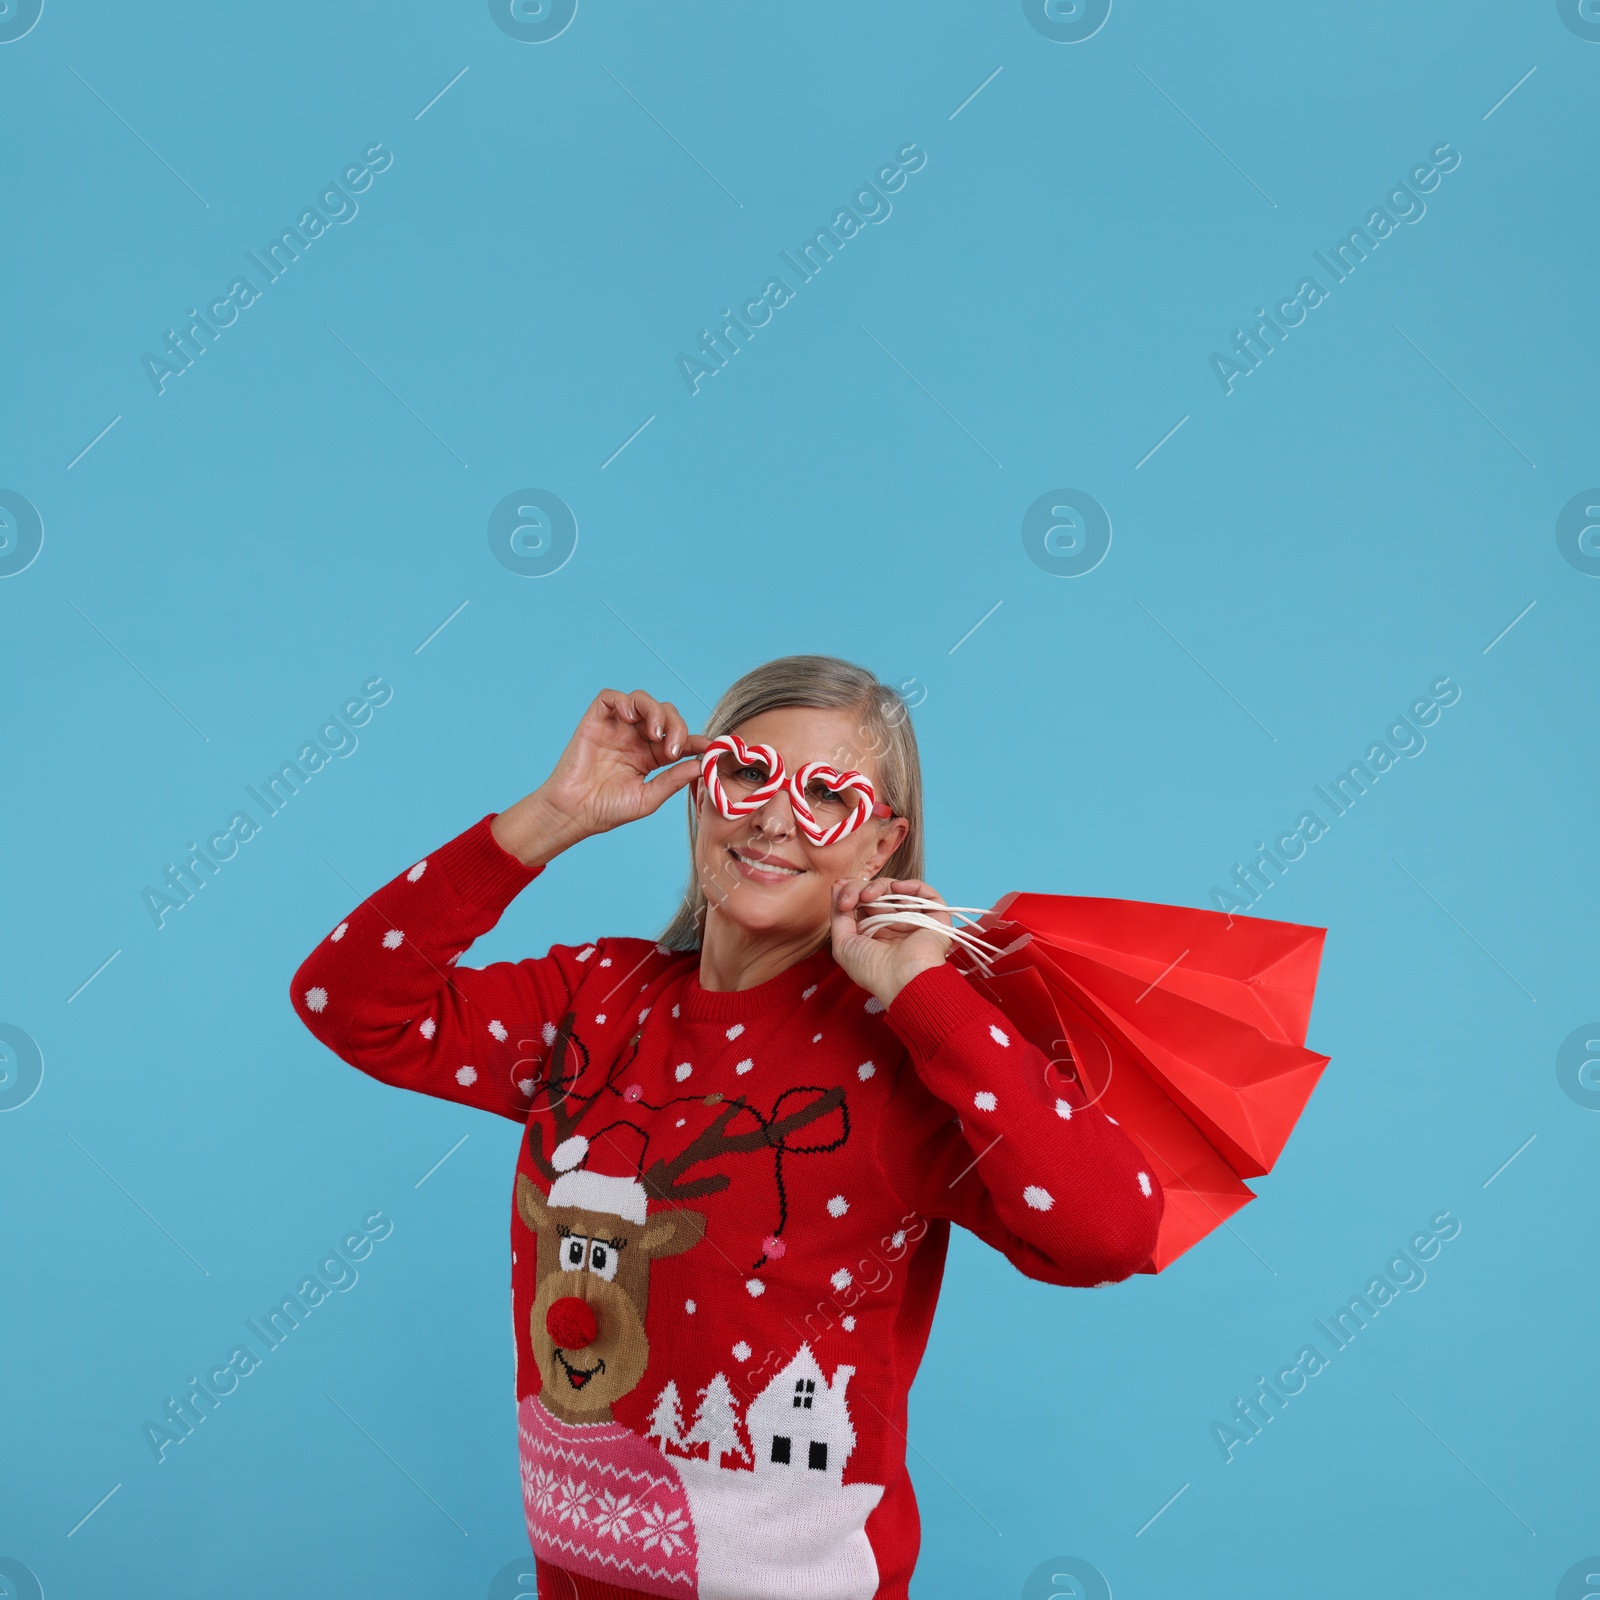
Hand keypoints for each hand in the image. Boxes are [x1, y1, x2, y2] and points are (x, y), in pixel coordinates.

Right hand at [492, 689, 708, 866]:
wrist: (574, 814)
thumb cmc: (607, 810)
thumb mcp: (648, 798)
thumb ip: (673, 779)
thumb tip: (701, 764)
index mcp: (651, 757)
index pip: (679, 739)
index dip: (697, 740)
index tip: (712, 747)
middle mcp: (636, 738)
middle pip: (666, 714)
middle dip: (676, 726)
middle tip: (672, 748)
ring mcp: (616, 728)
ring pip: (642, 700)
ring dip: (655, 711)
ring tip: (655, 733)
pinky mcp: (595, 721)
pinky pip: (611, 697)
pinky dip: (625, 700)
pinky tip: (631, 718)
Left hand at [830, 877, 951, 1008]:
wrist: (902, 981)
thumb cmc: (871, 970)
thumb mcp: (843, 944)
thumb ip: (838, 916)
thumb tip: (838, 886)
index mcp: (875, 933)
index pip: (863, 903)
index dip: (851, 894)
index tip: (843, 900)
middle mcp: (894, 925)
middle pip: (878, 893)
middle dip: (861, 889)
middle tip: (853, 899)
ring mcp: (915, 921)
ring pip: (898, 891)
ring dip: (880, 886)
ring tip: (870, 896)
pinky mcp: (935, 919)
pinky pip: (927, 895)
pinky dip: (912, 885)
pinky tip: (897, 888)